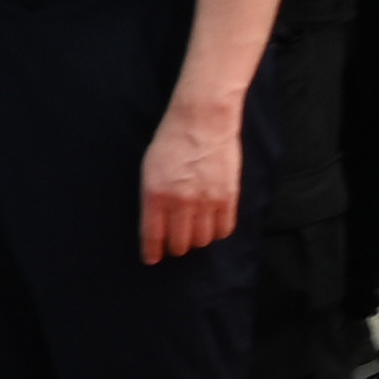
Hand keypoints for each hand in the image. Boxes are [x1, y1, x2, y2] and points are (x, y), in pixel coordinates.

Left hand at [137, 88, 246, 265]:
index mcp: (155, 194)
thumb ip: (151, 199)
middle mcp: (180, 201)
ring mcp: (206, 200)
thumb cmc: (171, 141)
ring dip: (197, 239)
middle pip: (180, 244)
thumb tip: (156, 227)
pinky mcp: (228, 196)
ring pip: (202, 240)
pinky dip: (217, 232)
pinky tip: (212, 224)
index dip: (152, 252)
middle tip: (175, 243)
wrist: (203, 119)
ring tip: (194, 230)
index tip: (151, 260)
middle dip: (175, 247)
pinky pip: (224, 229)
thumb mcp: (149, 168)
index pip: (153, 236)